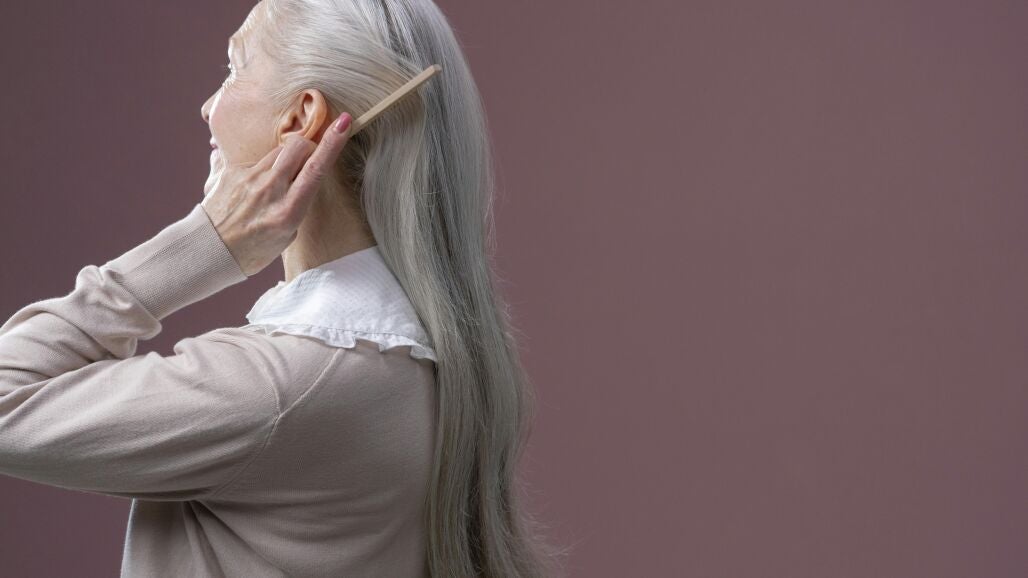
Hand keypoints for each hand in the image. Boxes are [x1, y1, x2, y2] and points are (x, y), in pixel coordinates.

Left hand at [200, 113, 352, 276]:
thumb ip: (296, 202)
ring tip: (276, 182)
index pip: (315, 169)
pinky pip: (255, 159)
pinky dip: (261, 169)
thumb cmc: (253, 249)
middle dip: (309, 146)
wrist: (210, 250)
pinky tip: (253, 188)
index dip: (332, 143)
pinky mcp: (231, 171)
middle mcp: (269, 191)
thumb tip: (298, 174)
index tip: (343, 122)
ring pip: (278, 151)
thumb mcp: (287, 234)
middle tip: (306, 162)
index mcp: (288, 211)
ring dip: (285, 159)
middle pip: (298, 146)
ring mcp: (249, 178)